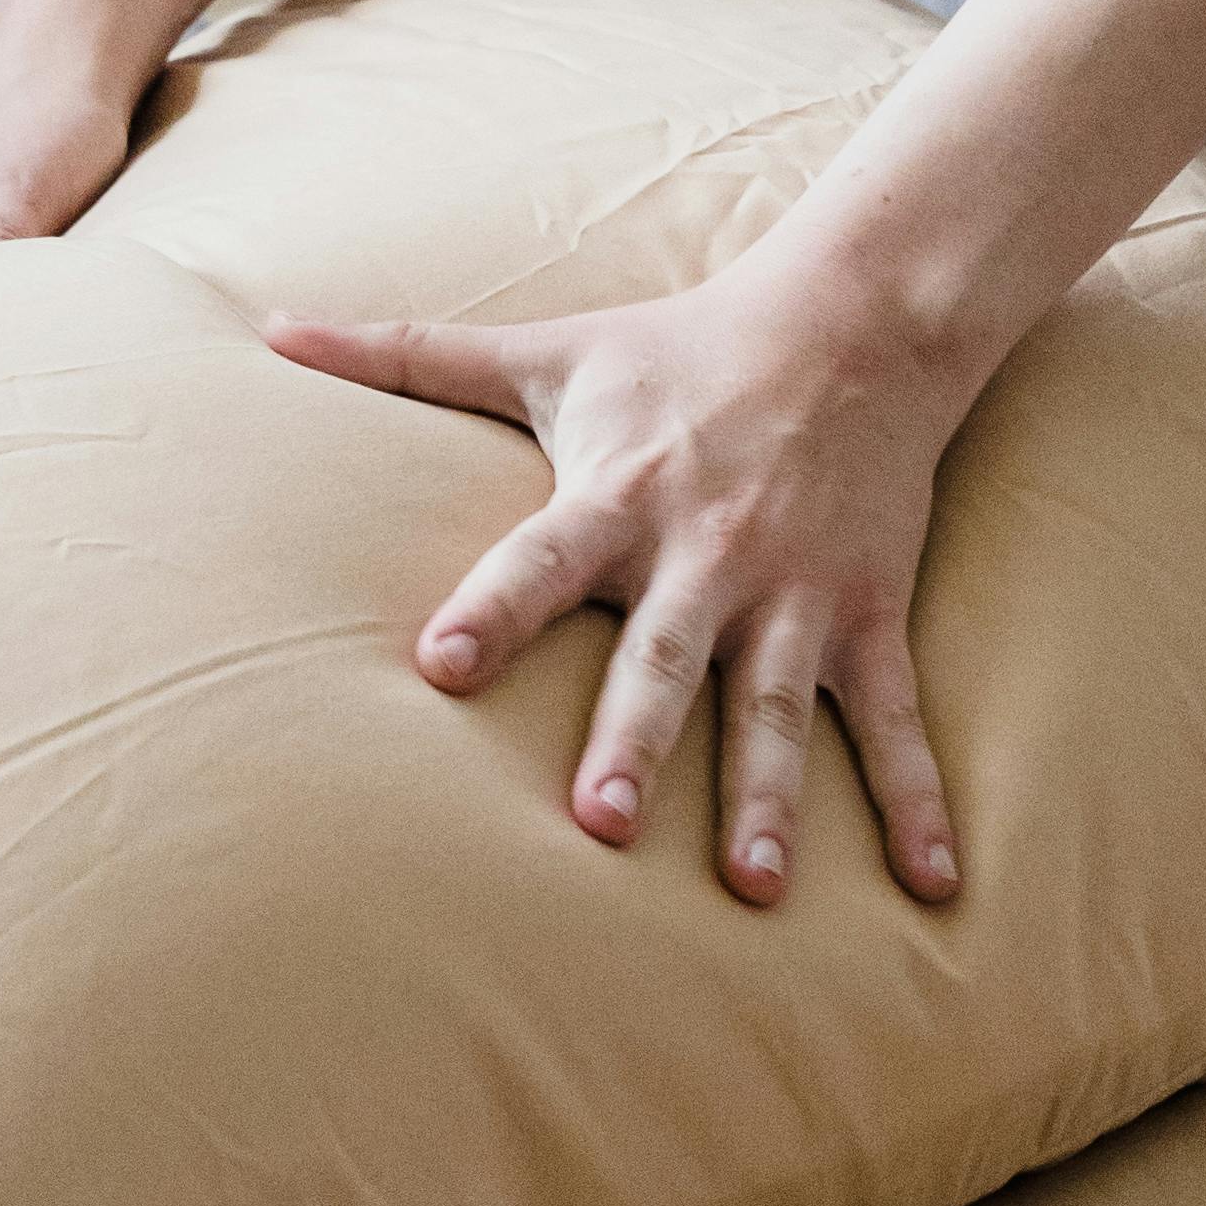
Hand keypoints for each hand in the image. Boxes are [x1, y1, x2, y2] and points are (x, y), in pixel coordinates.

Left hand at [266, 260, 968, 909]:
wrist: (856, 317)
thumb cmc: (677, 346)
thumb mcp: (547, 349)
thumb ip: (404, 356)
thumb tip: (272, 329)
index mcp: (620, 494)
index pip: (541, 557)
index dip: (490, 609)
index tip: (438, 667)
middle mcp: (707, 550)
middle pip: (664, 654)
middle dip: (637, 737)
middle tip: (602, 826)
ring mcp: (796, 590)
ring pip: (777, 705)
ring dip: (770, 797)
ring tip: (754, 887)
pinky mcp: (869, 611)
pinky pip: (894, 718)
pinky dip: (921, 801)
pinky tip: (934, 885)